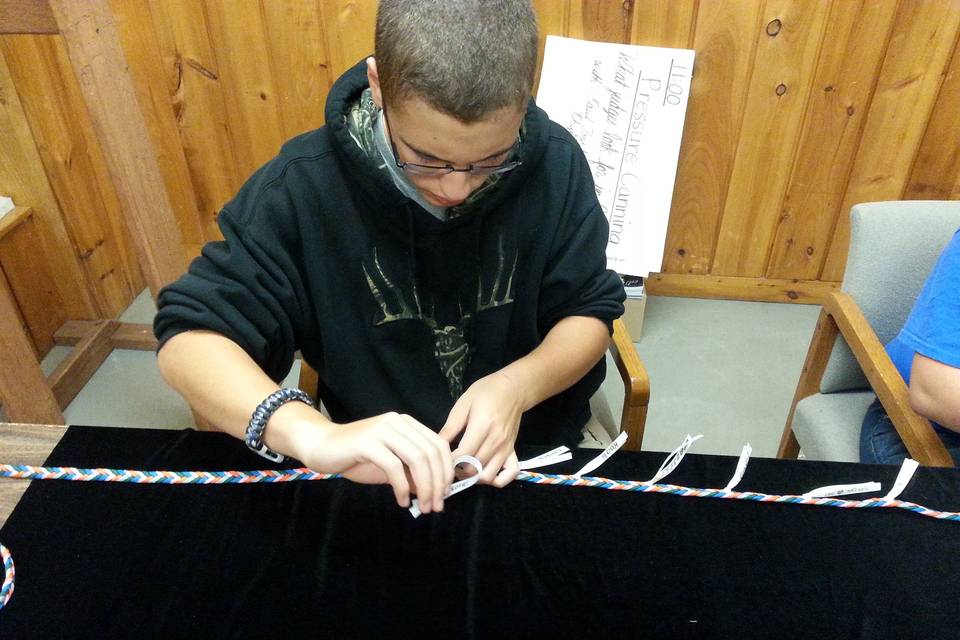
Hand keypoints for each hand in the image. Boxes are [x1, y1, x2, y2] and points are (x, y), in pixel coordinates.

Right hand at [289, 411, 453, 512]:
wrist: (320, 446)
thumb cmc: (355, 457)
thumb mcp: (390, 465)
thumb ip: (411, 473)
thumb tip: (434, 491)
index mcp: (407, 423)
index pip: (439, 445)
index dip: (447, 470)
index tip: (446, 494)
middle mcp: (397, 422)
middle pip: (431, 453)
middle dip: (438, 483)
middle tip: (436, 506)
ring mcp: (382, 429)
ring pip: (416, 459)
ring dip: (424, 487)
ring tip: (424, 506)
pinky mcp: (367, 442)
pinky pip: (394, 467)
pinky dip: (402, 487)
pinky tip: (402, 501)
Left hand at [439, 372, 523, 487]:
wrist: (513, 389)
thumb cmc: (486, 392)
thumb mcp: (463, 404)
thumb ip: (450, 427)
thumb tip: (435, 445)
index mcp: (482, 426)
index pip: (462, 455)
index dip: (448, 461)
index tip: (440, 458)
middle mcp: (496, 441)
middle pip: (473, 469)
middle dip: (457, 471)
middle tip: (448, 464)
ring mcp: (506, 448)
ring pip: (488, 476)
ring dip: (473, 478)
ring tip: (464, 468)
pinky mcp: (513, 451)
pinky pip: (510, 474)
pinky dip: (497, 480)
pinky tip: (485, 473)